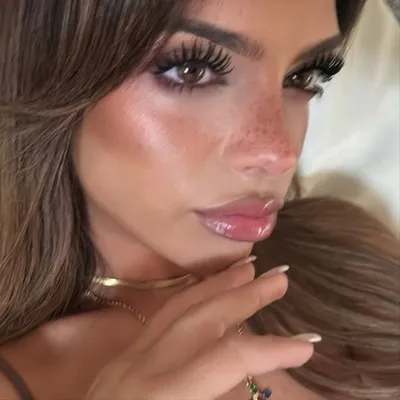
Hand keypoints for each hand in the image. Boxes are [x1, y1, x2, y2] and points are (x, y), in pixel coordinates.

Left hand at [85, 259, 316, 399]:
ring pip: (179, 307)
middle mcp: (143, 368)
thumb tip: (257, 387)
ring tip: (247, 268)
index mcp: (163, 396)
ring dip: (217, 285)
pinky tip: (208, 287)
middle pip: (202, 318)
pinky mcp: (123, 356)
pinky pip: (162, 315)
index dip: (270, 350)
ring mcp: (129, 358)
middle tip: (279, 277)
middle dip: (244, 296)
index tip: (308, 344)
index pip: (225, 359)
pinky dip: (191, 295)